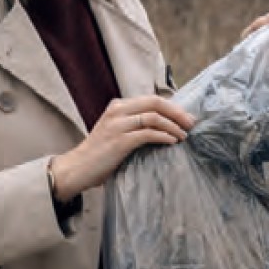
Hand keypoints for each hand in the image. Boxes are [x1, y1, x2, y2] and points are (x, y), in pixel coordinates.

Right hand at [50, 95, 195, 201]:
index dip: (173, 107)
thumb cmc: (100, 154)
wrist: (77, 168)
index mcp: (118, 106)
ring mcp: (118, 125)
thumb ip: (135, 125)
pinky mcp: (120, 140)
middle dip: (177, 113)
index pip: (152, 99)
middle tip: (191, 124)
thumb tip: (165, 127)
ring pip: (154, 117)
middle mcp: (117, 111)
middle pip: (155, 103)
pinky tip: (172, 142)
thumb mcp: (117, 132)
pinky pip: (148, 134)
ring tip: (184, 136)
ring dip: (173, 126)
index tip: (187, 118)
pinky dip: (164, 136)